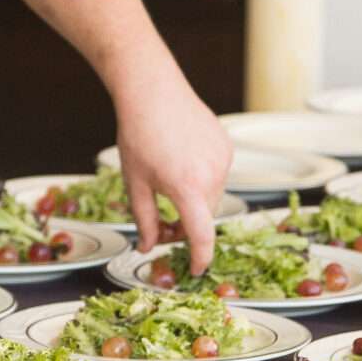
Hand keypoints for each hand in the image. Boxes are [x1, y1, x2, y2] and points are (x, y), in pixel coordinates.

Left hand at [116, 70, 232, 272]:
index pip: (202, 235)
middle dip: (188, 227)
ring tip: (169, 186)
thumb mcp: (135, 183)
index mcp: (187, 188)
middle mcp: (211, 175)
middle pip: (206, 217)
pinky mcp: (226, 147)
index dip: (200, 258)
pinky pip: (218, 175)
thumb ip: (145, 220)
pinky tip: (181, 163)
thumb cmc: (138, 134)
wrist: (152, 91)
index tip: (196, 269)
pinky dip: (203, 181)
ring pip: (213, 197)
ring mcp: (222, 160)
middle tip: (164, 227)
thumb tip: (149, 247)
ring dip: (195, 203)